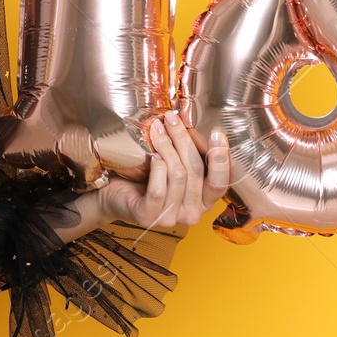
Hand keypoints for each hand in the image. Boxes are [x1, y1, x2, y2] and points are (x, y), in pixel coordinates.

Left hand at [97, 111, 231, 228]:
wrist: (115, 193)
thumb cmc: (147, 177)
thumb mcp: (175, 164)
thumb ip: (189, 153)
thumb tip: (190, 123)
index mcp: (204, 202)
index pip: (220, 182)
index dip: (221, 158)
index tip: (217, 133)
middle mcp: (192, 214)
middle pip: (196, 171)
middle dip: (184, 139)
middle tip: (171, 119)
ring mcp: (171, 218)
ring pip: (178, 176)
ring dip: (167, 147)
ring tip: (157, 130)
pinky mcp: (148, 217)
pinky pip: (158, 190)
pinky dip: (157, 168)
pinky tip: (152, 155)